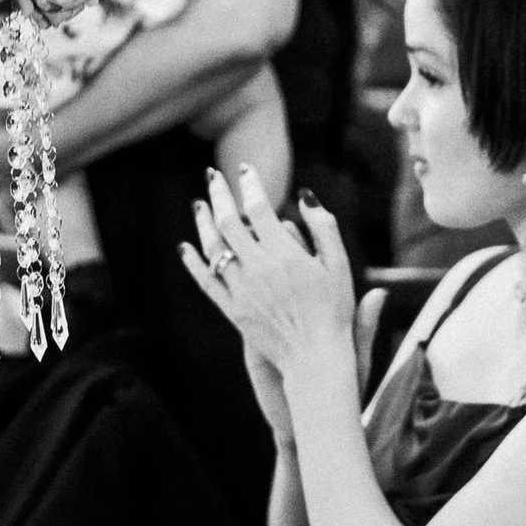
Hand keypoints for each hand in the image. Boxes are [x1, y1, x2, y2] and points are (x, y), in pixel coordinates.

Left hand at [181, 166, 358, 393]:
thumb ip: (323, 227)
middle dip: (219, 194)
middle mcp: (258, 268)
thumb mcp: (339, 265)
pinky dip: (193, 262)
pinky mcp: (232, 310)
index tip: (244, 169)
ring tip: (199, 204)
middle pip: (229, 221)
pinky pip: (206, 281)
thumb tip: (304, 195)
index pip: (259, 207)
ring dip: (203, 222)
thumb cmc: (334, 310)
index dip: (249, 184)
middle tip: (212, 175)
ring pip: (213, 248)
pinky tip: (185, 248)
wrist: (315, 357)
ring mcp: (242, 289)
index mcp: (285, 254)